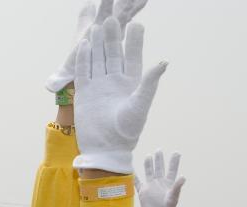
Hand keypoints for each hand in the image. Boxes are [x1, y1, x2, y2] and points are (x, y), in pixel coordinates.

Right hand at [72, 17, 166, 173]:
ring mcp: (99, 86)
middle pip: (113, 54)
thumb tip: (163, 63)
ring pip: (98, 59)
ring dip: (98, 44)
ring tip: (98, 26)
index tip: (136, 25)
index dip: (134, 41)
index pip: (133, 57)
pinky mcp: (84, 93)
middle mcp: (115, 82)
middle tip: (112, 18)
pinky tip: (84, 45)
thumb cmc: (127, 131)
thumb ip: (149, 83)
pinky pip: (83, 72)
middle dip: (113, 37)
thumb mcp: (140, 105)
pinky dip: (83, 59)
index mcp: (131, 83)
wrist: (106, 149)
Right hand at [136, 150, 183, 206]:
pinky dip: (134, 177)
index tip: (176, 152)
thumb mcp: (174, 197)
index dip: (174, 161)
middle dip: (159, 159)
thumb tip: (183, 176)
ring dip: (148, 164)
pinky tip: (131, 170)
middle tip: (159, 150)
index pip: (172, 169)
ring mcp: (151, 186)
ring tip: (149, 156)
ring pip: (149, 172)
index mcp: (168, 183)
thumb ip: (177, 186)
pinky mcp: (143, 192)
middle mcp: (159, 182)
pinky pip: (137, 182)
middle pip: (159, 168)